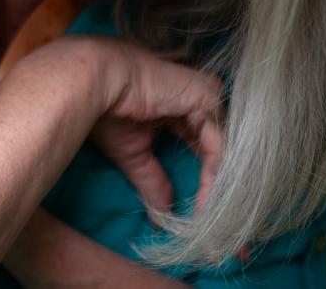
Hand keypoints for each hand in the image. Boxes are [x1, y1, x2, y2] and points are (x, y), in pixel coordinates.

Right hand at [86, 37, 224, 224]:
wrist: (93, 81)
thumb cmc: (106, 108)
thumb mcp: (133, 153)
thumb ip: (152, 180)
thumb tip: (162, 215)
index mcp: (181, 107)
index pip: (204, 150)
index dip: (207, 187)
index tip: (210, 227)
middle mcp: (199, 101)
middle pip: (222, 154)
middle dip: (224, 198)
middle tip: (233, 243)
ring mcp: (206, 97)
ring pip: (225, 153)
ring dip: (221, 194)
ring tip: (214, 229)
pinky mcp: (206, 98)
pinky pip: (219, 146)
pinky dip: (215, 179)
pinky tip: (207, 203)